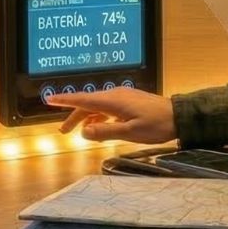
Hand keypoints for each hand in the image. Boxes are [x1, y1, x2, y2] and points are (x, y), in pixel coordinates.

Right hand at [44, 89, 176, 143]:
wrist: (178, 117)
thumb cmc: (156, 125)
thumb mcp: (130, 132)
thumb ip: (105, 132)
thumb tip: (83, 132)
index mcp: (113, 101)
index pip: (83, 99)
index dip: (65, 100)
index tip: (49, 99)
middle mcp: (115, 95)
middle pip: (88, 104)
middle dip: (73, 115)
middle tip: (62, 132)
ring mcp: (123, 97)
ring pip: (98, 106)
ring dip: (87, 118)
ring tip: (80, 132)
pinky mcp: (129, 102)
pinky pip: (108, 108)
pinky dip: (99, 117)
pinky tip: (99, 127)